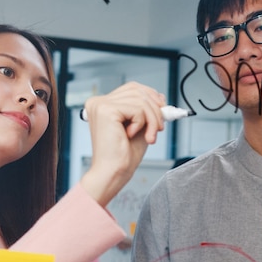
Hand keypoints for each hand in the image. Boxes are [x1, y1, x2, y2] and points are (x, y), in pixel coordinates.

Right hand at [79, 81, 165, 206]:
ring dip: (152, 119)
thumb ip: (147, 110)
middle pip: (138, 91)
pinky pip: (137, 109)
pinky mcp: (106, 110)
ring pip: (140, 100)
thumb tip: (160, 96)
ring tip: (150, 136)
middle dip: (155, 110)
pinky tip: (131, 135)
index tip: (162, 111)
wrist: (113, 173)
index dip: (151, 97)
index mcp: (103, 104)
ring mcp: (100, 105)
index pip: (132, 88)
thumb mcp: (140, 126)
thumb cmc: (123, 156)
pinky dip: (142, 123)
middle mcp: (98, 102)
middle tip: (158, 128)